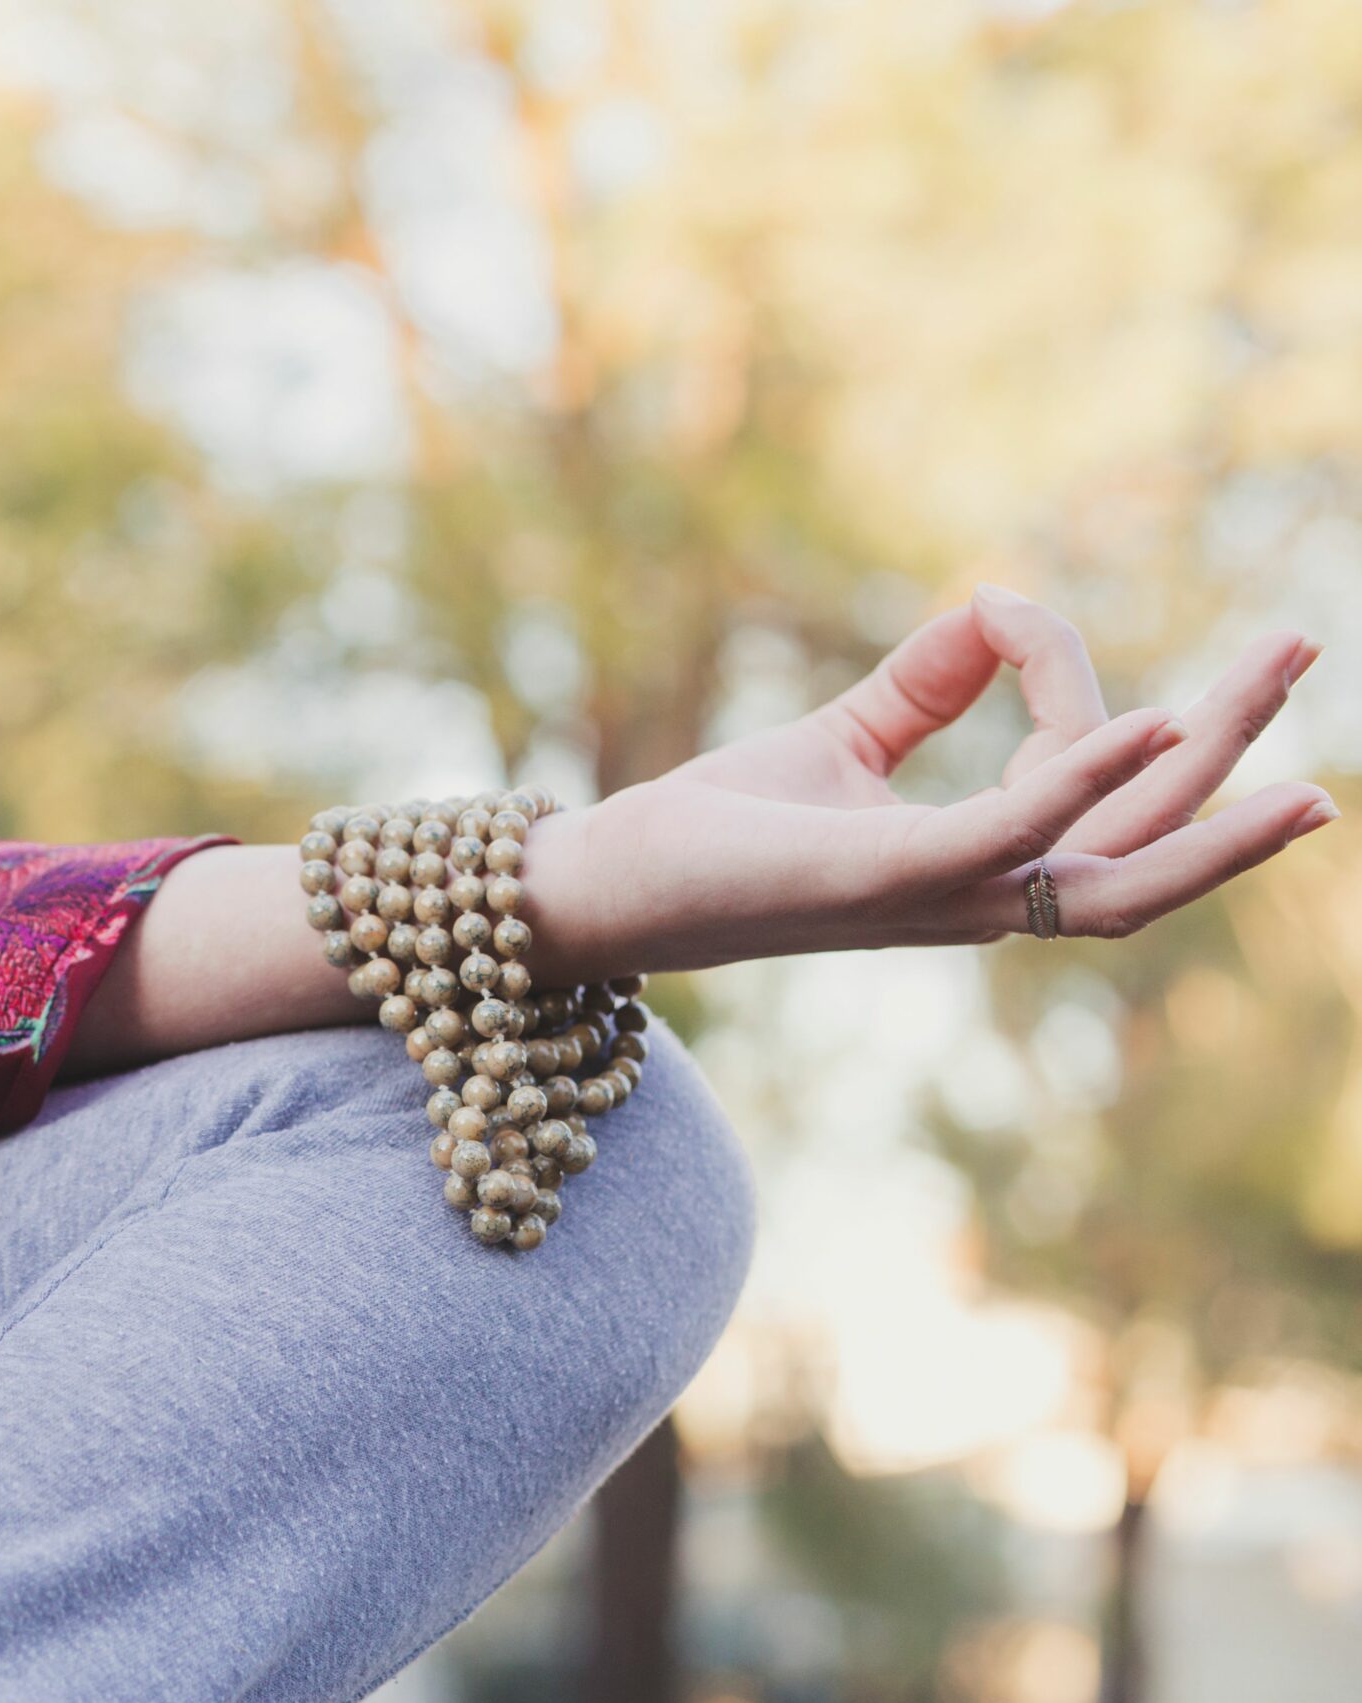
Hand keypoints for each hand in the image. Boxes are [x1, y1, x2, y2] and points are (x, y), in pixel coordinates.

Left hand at [521, 586, 1337, 983]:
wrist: (609, 881)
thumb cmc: (719, 826)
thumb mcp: (843, 737)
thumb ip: (925, 686)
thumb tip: (994, 606)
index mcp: (979, 868)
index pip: (1089, 782)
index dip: (1073, 681)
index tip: (1006, 607)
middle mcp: (981, 896)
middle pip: (1151, 834)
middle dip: (1238, 743)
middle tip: (1302, 647)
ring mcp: (941, 895)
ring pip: (1118, 849)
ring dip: (1208, 766)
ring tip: (1273, 675)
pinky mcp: (885, 879)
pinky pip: (1013, 834)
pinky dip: (1082, 776)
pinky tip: (1146, 716)